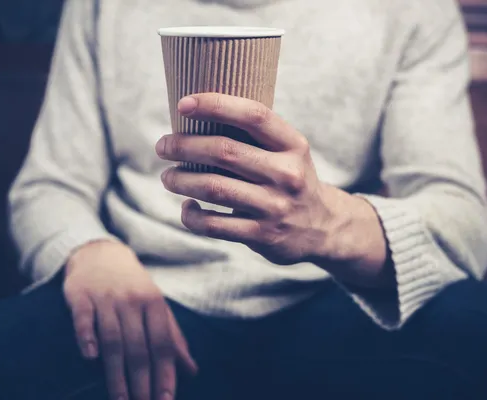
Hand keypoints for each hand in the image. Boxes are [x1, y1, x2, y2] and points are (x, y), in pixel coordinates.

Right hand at [63, 240, 197, 399]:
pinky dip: (86, 336)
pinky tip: (90, 357)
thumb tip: (192, 370)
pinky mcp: (80, 296)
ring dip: (116, 373)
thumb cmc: (133, 287)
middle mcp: (132, 301)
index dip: (165, 373)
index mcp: (154, 303)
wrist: (100, 254)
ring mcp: (106, 298)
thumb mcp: (157, 306)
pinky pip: (84, 318)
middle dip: (142, 382)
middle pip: (138, 347)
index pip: (163, 344)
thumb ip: (173, 337)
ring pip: (112, 340)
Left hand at [155, 94, 386, 280]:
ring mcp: (275, 207)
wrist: (323, 228)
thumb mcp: (288, 152)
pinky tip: (188, 207)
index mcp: (293, 145)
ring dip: (180, 180)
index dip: (215, 105)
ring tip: (168, 177)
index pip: (253, 115)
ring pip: (213, 188)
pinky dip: (191, 216)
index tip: (183, 105)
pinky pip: (213, 225)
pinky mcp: (262, 235)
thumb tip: (196, 117)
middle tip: (163, 146)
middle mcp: (286, 174)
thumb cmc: (291, 180)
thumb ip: (254, 137)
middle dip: (184, 146)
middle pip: (224, 152)